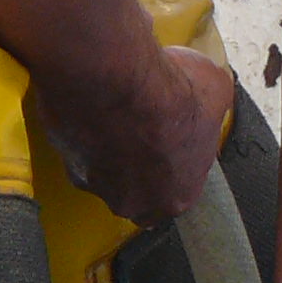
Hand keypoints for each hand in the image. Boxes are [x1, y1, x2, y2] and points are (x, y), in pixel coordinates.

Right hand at [33, 41, 234, 227]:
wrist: (114, 80)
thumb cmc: (169, 93)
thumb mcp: (215, 90)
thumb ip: (213, 104)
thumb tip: (209, 91)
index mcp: (178, 196)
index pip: (178, 190)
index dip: (177, 159)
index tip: (173, 134)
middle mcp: (136, 202)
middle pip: (139, 190)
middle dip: (141, 163)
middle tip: (143, 126)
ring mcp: (97, 185)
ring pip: (105, 172)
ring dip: (111, 148)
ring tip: (118, 110)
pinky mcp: (66, 161)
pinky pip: (78, 150)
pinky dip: (85, 131)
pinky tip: (94, 106)